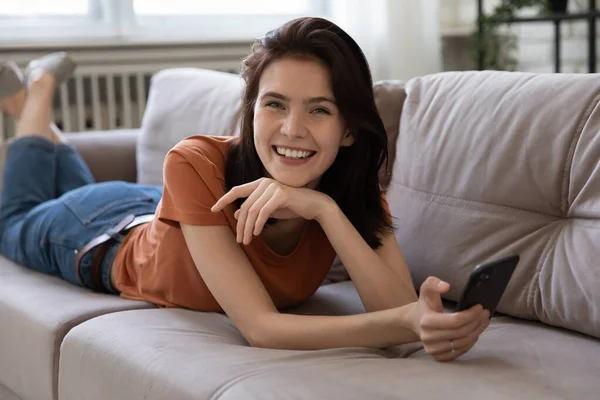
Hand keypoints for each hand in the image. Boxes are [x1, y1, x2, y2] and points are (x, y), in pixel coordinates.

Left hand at [211, 178, 332, 244]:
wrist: (313, 205)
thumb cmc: (291, 207)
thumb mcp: (269, 210)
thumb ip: (254, 210)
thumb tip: (236, 214)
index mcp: (259, 183)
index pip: (236, 190)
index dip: (223, 200)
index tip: (212, 209)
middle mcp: (264, 183)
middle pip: (245, 206)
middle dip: (240, 225)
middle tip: (239, 240)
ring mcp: (272, 187)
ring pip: (253, 211)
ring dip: (249, 228)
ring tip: (247, 241)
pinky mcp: (281, 194)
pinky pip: (264, 212)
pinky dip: (259, 224)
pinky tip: (258, 234)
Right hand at [411, 277, 489, 361]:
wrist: (416, 321)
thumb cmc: (426, 305)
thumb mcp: (426, 290)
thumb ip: (433, 283)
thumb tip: (446, 286)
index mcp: (426, 321)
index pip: (454, 321)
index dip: (470, 315)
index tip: (480, 307)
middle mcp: (428, 338)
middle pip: (461, 332)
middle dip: (476, 322)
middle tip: (485, 313)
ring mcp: (433, 349)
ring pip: (462, 343)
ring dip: (476, 332)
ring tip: (483, 321)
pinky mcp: (439, 357)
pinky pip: (460, 352)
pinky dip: (471, 342)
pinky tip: (475, 332)